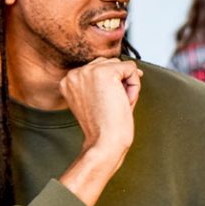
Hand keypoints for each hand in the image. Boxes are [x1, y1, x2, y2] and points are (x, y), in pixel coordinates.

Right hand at [57, 58, 142, 205]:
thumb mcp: (98, 100)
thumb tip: (131, 67)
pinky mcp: (104, 73)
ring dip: (127, 84)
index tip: (113, 101)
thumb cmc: (105, 128)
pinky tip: (125, 101)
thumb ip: (103, 82)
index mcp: (69, 81)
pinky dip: (135, 86)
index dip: (112, 83)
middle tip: (116, 106)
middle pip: (110, 63)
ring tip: (119, 104)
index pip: (98, 68)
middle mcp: (74, 74)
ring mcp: (88, 71)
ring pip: (121, 65)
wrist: (105, 142)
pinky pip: (131, 69)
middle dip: (120, 83)